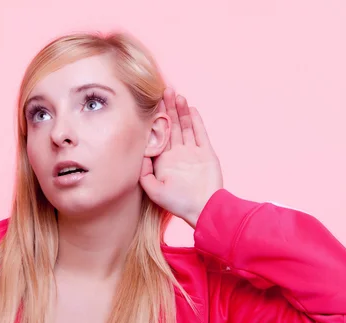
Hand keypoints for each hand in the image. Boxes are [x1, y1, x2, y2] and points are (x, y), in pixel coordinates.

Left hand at [139, 88, 222, 227]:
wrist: (204, 208)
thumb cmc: (178, 202)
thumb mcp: (153, 189)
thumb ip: (143, 172)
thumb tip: (138, 152)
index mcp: (164, 161)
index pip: (158, 135)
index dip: (155, 120)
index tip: (150, 104)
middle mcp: (178, 154)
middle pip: (172, 126)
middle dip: (168, 109)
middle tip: (164, 91)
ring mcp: (193, 153)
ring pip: (186, 126)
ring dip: (181, 111)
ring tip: (176, 95)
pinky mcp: (207, 153)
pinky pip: (200, 133)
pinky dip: (195, 121)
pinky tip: (190, 108)